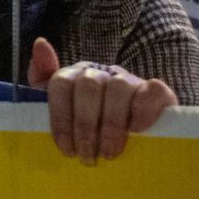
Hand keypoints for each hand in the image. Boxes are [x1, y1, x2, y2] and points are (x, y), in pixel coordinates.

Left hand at [27, 37, 177, 163]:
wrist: (136, 134)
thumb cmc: (91, 124)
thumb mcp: (61, 107)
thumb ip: (43, 78)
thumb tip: (40, 43)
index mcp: (75, 75)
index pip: (61, 82)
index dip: (60, 116)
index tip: (65, 148)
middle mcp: (101, 73)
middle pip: (88, 86)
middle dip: (84, 125)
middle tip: (87, 155)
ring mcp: (130, 80)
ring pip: (118, 87)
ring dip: (111, 124)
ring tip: (109, 153)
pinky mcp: (158, 92)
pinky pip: (153, 90)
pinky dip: (144, 111)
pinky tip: (136, 132)